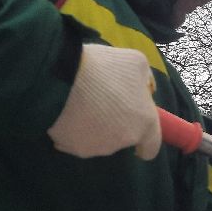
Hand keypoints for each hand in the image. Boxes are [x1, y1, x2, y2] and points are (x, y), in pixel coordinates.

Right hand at [47, 43, 161, 159]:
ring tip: (83, 102)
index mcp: (143, 123)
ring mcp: (96, 148)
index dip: (145, 139)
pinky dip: (75, 129)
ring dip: (96, 126)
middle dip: (117, 123)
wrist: (60, 78)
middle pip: (123, 138)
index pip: (151, 147)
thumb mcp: (136, 61)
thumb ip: (145, 80)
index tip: (136, 127)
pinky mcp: (72, 149)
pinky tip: (68, 111)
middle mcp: (122, 141)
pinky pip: (76, 140)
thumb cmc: (103, 68)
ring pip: (100, 140)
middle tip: (103, 100)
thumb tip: (144, 92)